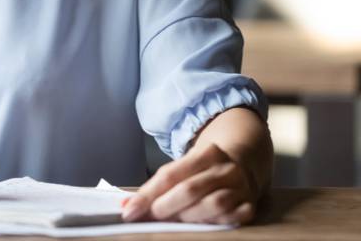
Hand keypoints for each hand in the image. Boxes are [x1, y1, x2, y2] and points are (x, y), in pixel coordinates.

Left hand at [123, 142, 258, 224]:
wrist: (244, 163)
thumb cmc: (204, 170)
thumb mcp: (184, 167)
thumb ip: (158, 185)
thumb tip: (128, 206)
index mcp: (206, 153)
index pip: (170, 175)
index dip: (147, 195)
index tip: (130, 210)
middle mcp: (226, 169)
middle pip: (190, 189)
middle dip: (165, 207)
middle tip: (151, 217)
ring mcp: (242, 187)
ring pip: (213, 205)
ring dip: (188, 217)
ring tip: (174, 222)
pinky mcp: (250, 206)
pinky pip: (231, 218)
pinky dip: (213, 223)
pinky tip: (200, 225)